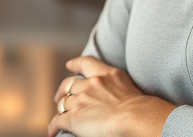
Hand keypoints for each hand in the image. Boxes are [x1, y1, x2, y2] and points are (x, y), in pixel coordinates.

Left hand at [50, 56, 175, 136]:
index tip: (69, 65)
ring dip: (61, 111)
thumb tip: (113, 93)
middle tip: (59, 98)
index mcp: (106, 74)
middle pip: (70, 85)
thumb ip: (116, 83)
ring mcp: (82, 100)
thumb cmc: (140, 108)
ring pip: (63, 104)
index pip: (86, 63)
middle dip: (63, 91)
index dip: (76, 64)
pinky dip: (53, 127)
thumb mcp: (127, 85)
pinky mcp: (75, 118)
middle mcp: (92, 84)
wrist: (136, 117)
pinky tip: (51, 132)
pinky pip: (58, 121)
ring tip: (60, 119)